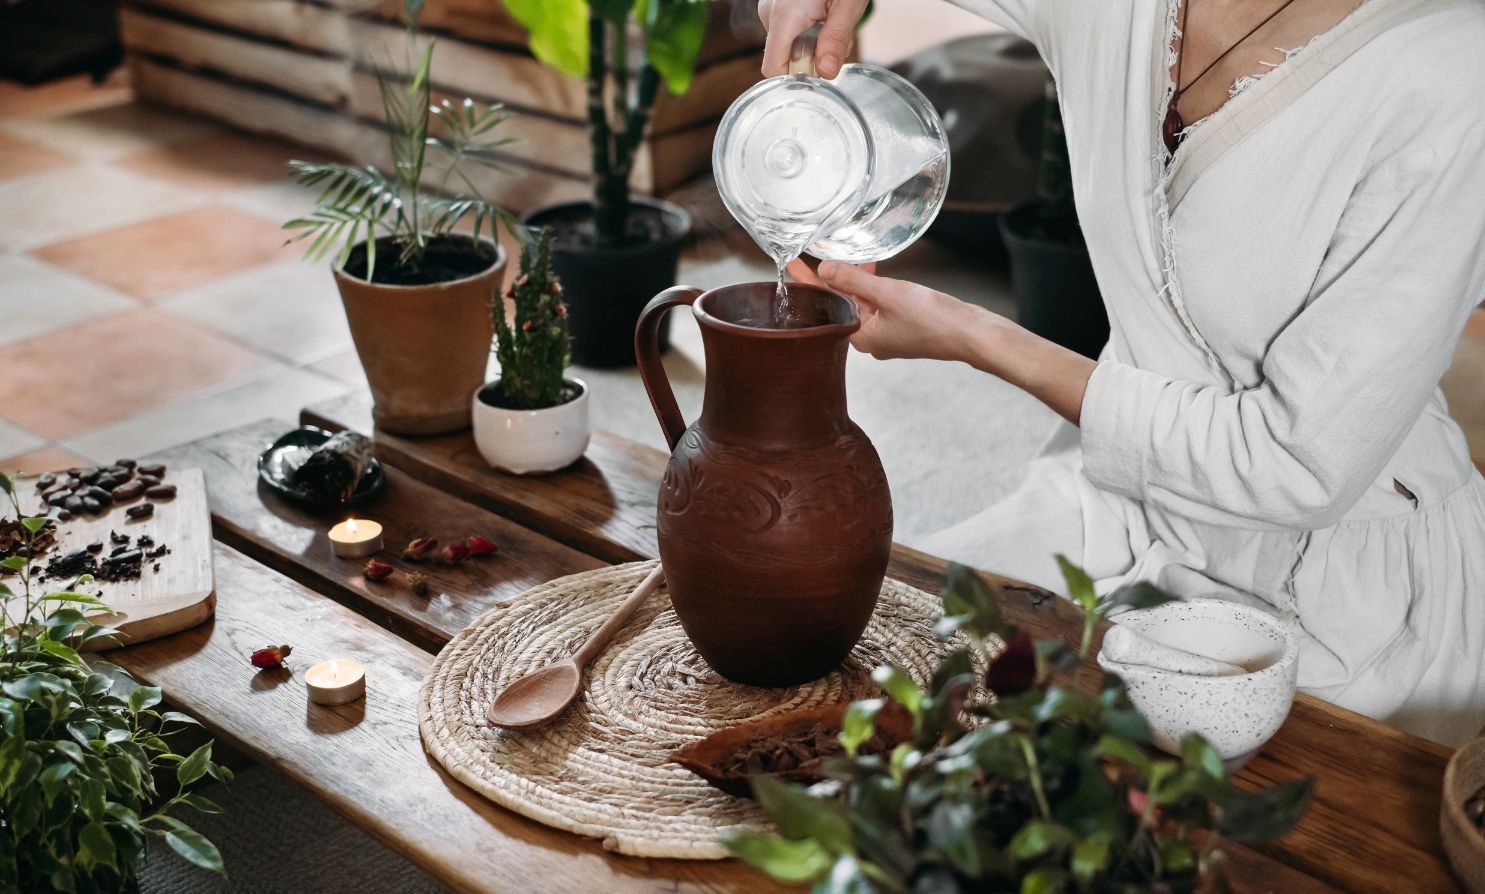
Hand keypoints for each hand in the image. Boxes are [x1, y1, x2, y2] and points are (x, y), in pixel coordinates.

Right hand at [758, 0, 865, 78]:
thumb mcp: (847, 6)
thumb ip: (836, 39)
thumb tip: (826, 73)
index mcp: (784, 15)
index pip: (772, 68)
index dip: (794, 79)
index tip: (819, 73)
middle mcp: (770, 13)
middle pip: (783, 58)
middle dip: (811, 58)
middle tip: (837, 39)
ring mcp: (770, 9)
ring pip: (787, 46)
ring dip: (812, 45)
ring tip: (832, 22)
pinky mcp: (775, 6)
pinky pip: (786, 32)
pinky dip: (806, 33)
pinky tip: (822, 16)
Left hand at [793, 259, 1097, 423]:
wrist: (970, 333)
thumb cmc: (933, 320)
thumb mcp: (887, 294)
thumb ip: (853, 280)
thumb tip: (823, 269)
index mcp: (860, 337)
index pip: (824, 305)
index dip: (806, 282)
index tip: (791, 264)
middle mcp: (869, 340)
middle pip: (840, 304)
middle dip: (830, 279)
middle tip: (812, 255)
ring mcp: (885, 335)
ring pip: (860, 304)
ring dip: (854, 281)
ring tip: (848, 257)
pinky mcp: (901, 328)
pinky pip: (877, 305)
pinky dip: (873, 288)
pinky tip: (874, 270)